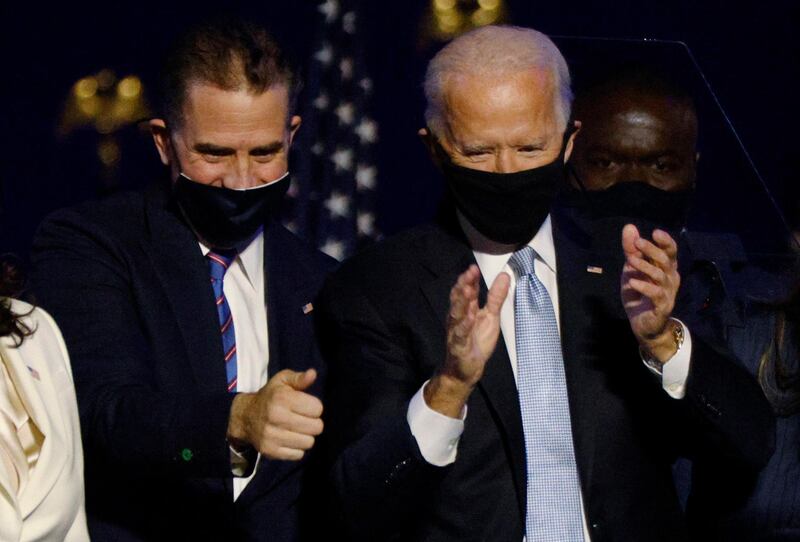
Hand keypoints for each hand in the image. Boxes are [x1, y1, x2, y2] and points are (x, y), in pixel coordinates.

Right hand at [227, 368, 323, 460]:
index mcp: (281, 398)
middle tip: (304, 419)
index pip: (318, 408)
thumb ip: (299, 378)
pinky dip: (297, 448)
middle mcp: (276, 417)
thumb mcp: (282, 381)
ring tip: (297, 429)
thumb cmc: (270, 396)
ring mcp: (272, 436)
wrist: (245, 416)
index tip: (306, 406)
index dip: (315, 407)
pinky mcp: (270, 451)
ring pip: (309, 442)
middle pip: (316, 427)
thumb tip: (312, 374)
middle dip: (313, 423)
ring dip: (306, 436)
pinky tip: (289, 439)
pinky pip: (298, 454)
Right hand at [425, 265, 509, 416]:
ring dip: (462, 302)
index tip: (474, 268)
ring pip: (457, 314)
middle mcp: (458, 318)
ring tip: (467, 290)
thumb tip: (504, 276)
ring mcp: (457, 332)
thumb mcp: (491, 317)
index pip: (467, 291)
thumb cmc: (476, 341)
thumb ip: (496, 297)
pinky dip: (464, 326)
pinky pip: (460, 335)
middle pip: (459, 299)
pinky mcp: (459, 346)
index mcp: (466, 310)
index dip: (470, 280)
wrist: (465, 370)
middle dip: (463, 285)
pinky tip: (469, 317)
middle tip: (469, 272)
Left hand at [620, 224, 680, 363]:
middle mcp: (670, 278)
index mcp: (665, 268)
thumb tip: (629, 227)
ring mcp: (667, 292)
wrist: (643, 324)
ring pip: (660, 276)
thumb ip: (631, 250)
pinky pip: (656, 294)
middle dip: (651, 250)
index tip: (655, 232)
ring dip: (645, 267)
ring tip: (630, 261)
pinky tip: (632, 282)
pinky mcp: (662, 306)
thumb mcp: (631, 270)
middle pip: (665, 260)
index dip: (666, 241)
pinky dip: (644, 287)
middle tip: (637, 242)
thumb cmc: (639, 294)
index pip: (671, 251)